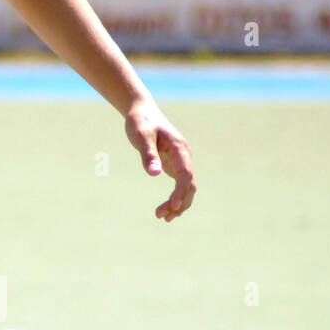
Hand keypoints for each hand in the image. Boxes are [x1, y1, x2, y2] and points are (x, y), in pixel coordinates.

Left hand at [124, 101, 196, 222]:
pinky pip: (180, 185)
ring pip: (187, 188)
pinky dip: (175, 199)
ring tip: (162, 217)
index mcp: (179, 149)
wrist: (142, 111)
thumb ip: (148, 154)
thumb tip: (154, 174)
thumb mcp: (141, 136)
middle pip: (189, 185)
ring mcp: (180, 161)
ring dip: (178, 204)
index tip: (172, 206)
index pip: (185, 175)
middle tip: (161, 216)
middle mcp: (184, 156)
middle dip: (179, 203)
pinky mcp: (174, 165)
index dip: (181, 192)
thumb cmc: (140, 122)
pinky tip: (166, 210)